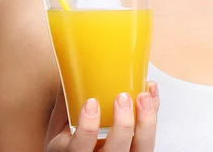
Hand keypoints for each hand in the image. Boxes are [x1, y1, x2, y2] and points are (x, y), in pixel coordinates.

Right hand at [44, 82, 159, 151]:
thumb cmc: (69, 141)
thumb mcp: (59, 127)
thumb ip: (65, 104)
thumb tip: (71, 69)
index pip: (80, 149)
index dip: (87, 128)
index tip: (91, 103)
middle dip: (123, 125)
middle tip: (122, 97)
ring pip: (141, 150)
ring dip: (146, 122)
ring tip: (143, 96)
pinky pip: (149, 139)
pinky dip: (153, 115)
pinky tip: (151, 95)